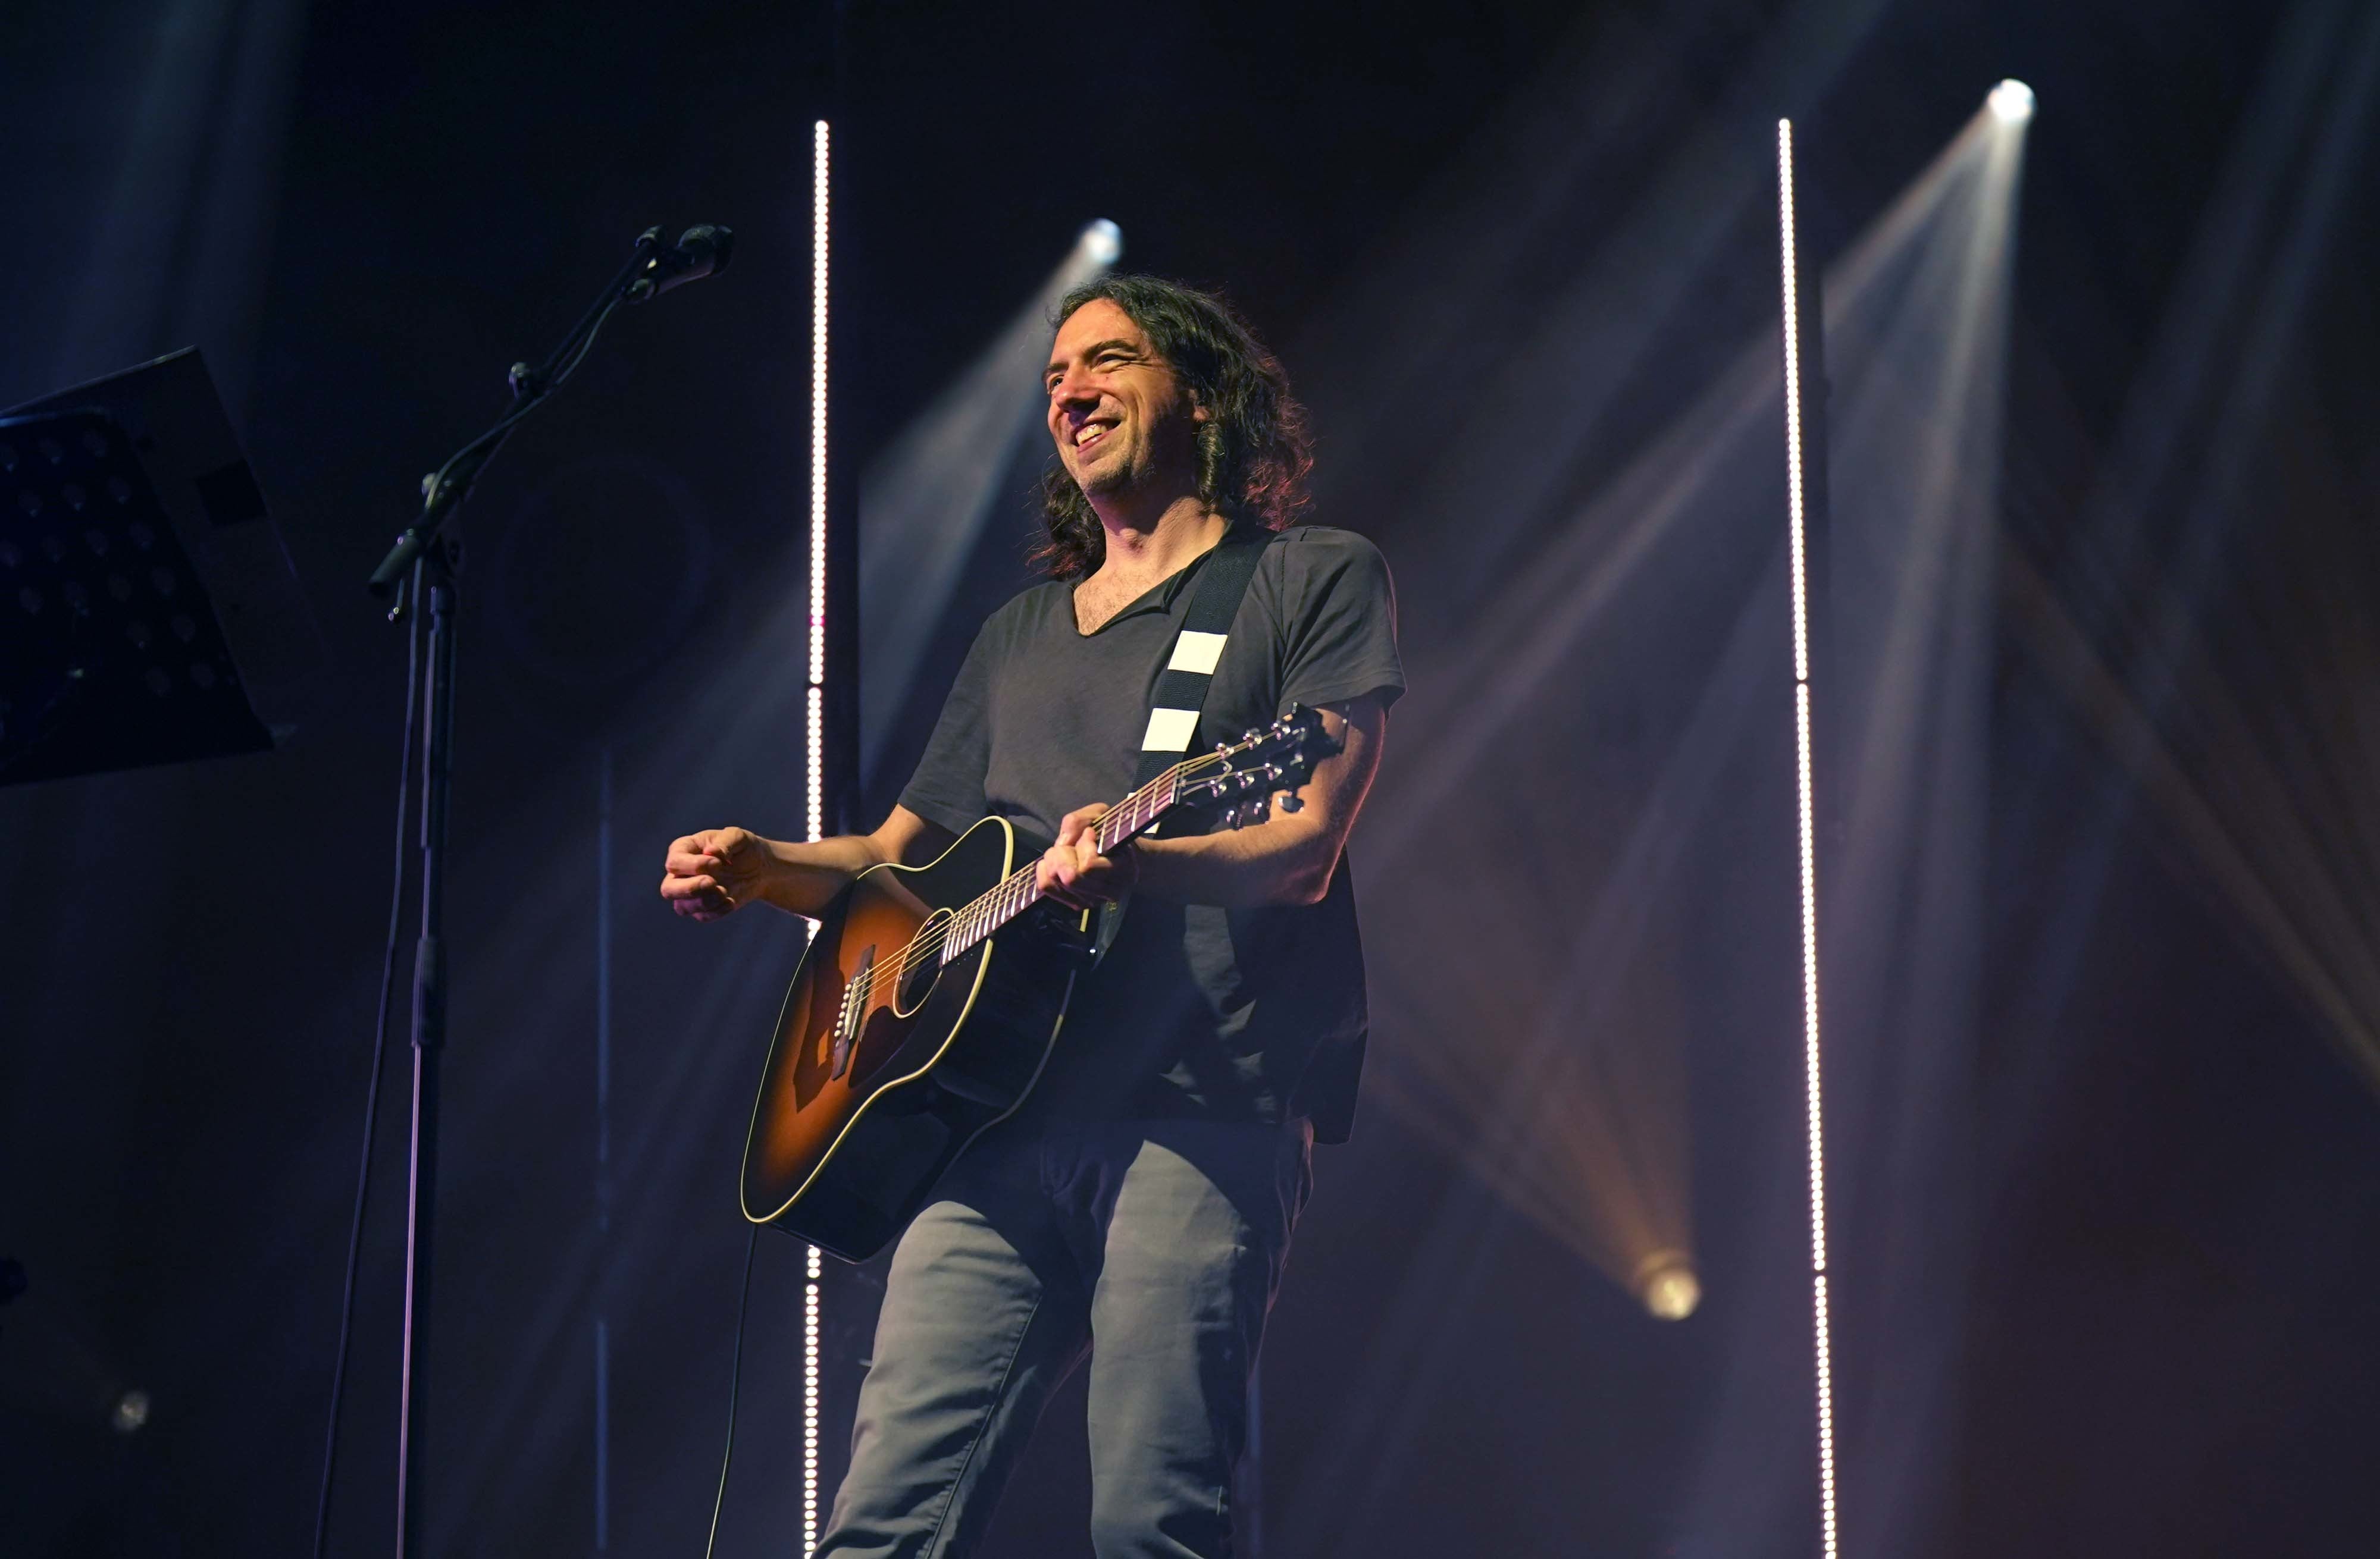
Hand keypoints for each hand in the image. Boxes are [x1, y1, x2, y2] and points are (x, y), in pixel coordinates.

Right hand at [659, 826, 779, 920]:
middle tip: (712, 883)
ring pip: (683, 907)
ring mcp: (690, 893)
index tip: (718, 863)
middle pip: (668, 889)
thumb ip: (725, 841)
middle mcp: (680, 873)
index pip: (675, 863)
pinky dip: (717, 911)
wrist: (759, 868)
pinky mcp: (703, 908)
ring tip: (726, 892)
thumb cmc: (743, 847)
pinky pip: (702, 916)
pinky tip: (731, 902)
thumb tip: (711, 852)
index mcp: (683, 850)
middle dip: (689, 889)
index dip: (693, 866)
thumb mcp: (738, 837)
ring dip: (706, 902)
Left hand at [1035, 803, 1137, 910]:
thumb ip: (1081, 821)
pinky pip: (1047, 886)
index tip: (1090, 833)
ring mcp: (1092, 901)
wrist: (1119, 855)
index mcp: (1124, 871)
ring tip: (1065, 850)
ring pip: (1057, 881)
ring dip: (1054, 859)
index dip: (1083, 845)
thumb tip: (1064, 841)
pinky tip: (1054, 860)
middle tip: (1072, 842)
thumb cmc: (1111, 833)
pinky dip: (1044, 869)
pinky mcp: (1076, 903)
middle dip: (1064, 853)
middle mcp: (1109, 892)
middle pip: (1070, 877)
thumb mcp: (1101, 815)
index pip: (1089, 865)